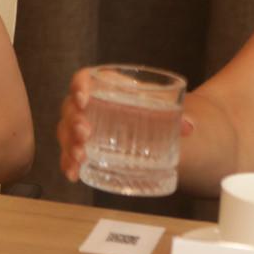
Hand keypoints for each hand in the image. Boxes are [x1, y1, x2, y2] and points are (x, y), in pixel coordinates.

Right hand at [58, 67, 196, 181]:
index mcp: (102, 84)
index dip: (79, 87)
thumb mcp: (159, 106)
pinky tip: (73, 174)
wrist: (146, 120)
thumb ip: (173, 114)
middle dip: (73, 121)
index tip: (83, 98)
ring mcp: (80, 125)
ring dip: (68, 145)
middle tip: (84, 134)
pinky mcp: (81, 145)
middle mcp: (85, 103)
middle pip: (70, 108)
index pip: (83, 79)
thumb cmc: (147, 106)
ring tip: (79, 158)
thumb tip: (188, 126)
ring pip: (64, 131)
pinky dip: (68, 163)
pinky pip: (68, 152)